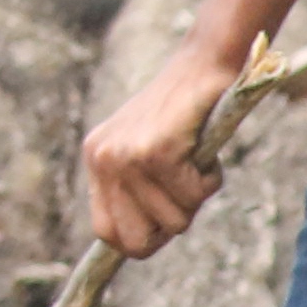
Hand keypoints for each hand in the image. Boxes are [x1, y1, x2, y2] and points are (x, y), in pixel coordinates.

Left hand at [83, 36, 253, 263]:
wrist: (203, 64)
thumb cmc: (184, 110)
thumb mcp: (145, 147)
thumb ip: (137, 188)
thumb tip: (142, 242)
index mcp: (96, 160)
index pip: (105, 232)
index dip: (138, 242)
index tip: (163, 232)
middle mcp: (103, 160)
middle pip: (136, 239)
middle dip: (169, 227)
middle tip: (187, 195)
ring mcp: (126, 157)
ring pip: (174, 220)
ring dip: (196, 197)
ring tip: (196, 162)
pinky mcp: (155, 151)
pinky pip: (193, 195)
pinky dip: (210, 180)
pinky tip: (205, 154)